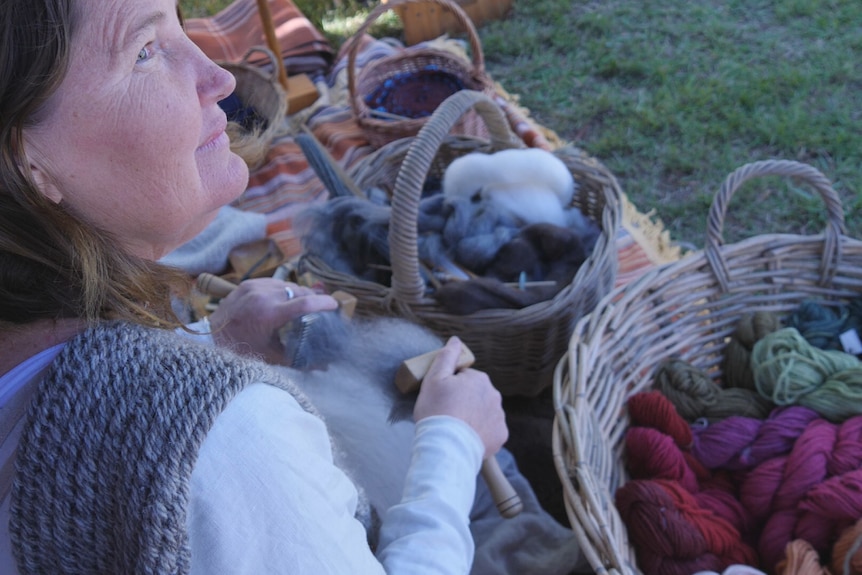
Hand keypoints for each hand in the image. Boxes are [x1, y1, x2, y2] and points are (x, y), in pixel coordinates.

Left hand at [208, 278, 337, 364]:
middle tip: (321, 307)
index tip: (334, 305)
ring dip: (298, 293)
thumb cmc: (242, 351)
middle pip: (299, 291)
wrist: (212, 339)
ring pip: (287, 285)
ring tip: (304, 304)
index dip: (324, 303)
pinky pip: (273, 283)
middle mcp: (262, 296)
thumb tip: (325, 366)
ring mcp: (254, 287)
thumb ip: (301, 360)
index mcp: (269, 314)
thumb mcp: (273, 357)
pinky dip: (282, 290)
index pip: (305, 303)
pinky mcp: (247, 283)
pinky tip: (285, 299)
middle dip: (313, 298)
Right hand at [413, 336, 507, 458]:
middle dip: (464, 400)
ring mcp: (499, 416)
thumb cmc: (436, 412)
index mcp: (479, 379)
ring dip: (473, 416)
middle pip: (475, 394)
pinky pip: (490, 430)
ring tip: (456, 428)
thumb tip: (455, 341)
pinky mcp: (500, 435)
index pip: (464, 378)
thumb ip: (446, 357)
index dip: (450, 387)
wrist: (446, 448)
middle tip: (447, 413)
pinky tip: (467, 437)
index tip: (441, 398)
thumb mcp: (433, 379)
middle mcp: (494, 395)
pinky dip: (480, 432)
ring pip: (483, 411)